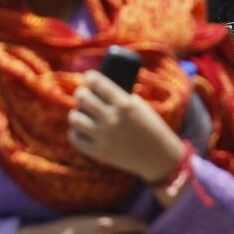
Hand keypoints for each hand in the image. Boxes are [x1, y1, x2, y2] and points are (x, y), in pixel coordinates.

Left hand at [69, 71, 184, 183]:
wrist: (158, 156)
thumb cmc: (151, 127)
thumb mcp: (141, 107)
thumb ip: (122, 98)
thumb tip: (100, 90)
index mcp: (125, 104)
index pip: (99, 84)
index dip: (90, 77)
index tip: (88, 77)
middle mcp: (113, 119)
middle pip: (83, 98)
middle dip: (81, 93)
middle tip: (82, 94)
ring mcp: (105, 136)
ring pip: (75, 118)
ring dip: (76, 113)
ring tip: (79, 113)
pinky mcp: (100, 152)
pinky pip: (76, 139)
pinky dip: (75, 133)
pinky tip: (80, 130)